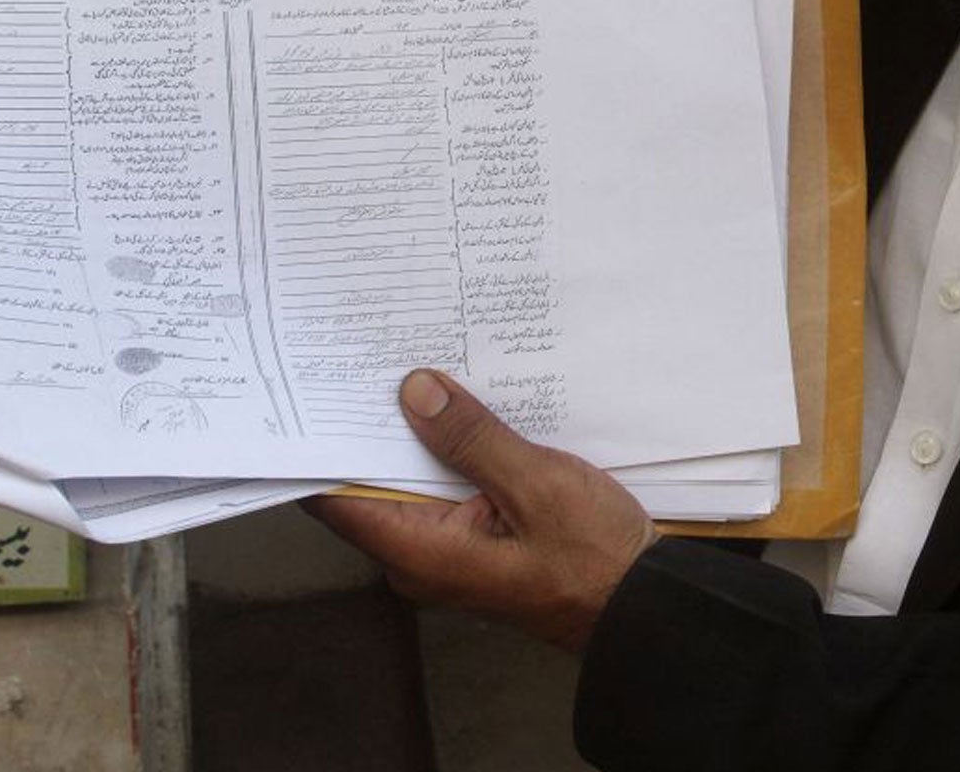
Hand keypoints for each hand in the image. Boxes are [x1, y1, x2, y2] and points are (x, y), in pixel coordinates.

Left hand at [303, 368, 657, 651]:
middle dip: (373, 423)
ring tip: (415, 365)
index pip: (337, 496)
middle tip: (372, 354)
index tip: (317, 386)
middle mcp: (421, 556)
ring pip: (412, 481)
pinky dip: (449, 451)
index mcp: (420, 551)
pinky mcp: (477, 540)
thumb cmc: (593, 558)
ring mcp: (449, 550)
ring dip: (417, 432)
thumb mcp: (537, 485)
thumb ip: (472, 438)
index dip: (322, 442)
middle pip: (372, 482)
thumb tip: (414, 391)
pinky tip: (463, 408)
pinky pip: (446, 488)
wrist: (642, 605)